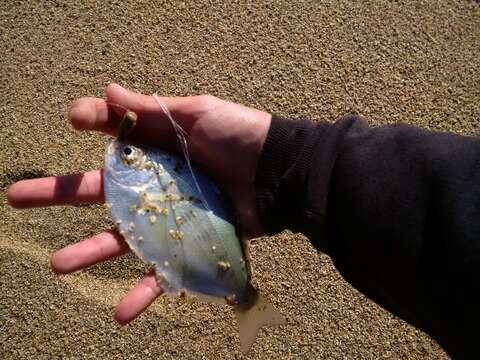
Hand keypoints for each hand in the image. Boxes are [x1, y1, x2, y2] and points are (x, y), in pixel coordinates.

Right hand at [7, 84, 271, 324]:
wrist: (281, 173)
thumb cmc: (243, 135)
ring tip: (57, 263)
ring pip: (122, 238)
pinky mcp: (189, 243)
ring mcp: (169, 217)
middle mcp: (155, 184)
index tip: (74, 120)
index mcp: (156, 149)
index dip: (92, 125)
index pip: (112, 139)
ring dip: (90, 251)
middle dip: (59, 194)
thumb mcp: (198, 112)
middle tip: (18, 197)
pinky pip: (163, 272)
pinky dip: (144, 292)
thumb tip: (105, 89)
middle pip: (100, 192)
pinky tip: (121, 312)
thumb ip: (153, 106)